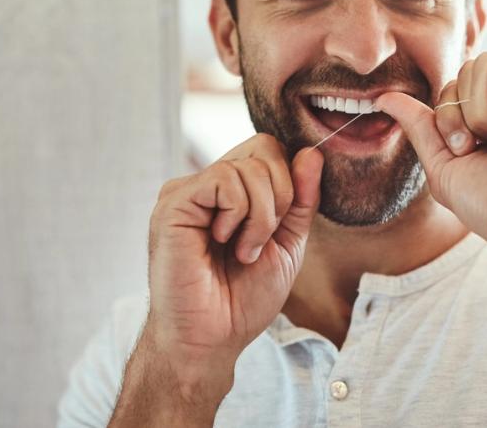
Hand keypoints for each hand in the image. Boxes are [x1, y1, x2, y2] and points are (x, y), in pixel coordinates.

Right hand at [144, 135, 323, 380]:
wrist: (212, 338)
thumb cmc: (243, 298)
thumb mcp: (288, 243)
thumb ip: (301, 199)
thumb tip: (312, 153)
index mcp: (231, 191)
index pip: (271, 150)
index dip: (290, 183)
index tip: (279, 229)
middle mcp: (207, 184)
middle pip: (265, 148)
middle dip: (281, 198)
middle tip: (260, 242)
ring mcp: (188, 190)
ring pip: (248, 166)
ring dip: (260, 216)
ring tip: (242, 250)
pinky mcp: (174, 203)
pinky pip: (223, 178)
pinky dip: (239, 214)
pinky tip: (223, 243)